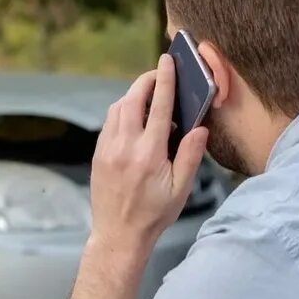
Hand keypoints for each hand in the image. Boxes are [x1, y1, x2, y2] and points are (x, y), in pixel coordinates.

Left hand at [89, 54, 208, 255]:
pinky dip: (121, 111)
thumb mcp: (180, 189)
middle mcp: (125, 147)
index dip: (165, 80)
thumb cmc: (153, 215)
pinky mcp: (98, 154)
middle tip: (159, 74)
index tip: (168, 62)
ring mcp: (108, 149)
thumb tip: (200, 128)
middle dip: (146, 81)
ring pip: (117, 108)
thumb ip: (191, 156)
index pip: (159, 106)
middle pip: (133, 99)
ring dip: (132, 95)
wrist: (118, 236)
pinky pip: (109, 122)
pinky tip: (133, 117)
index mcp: (149, 154)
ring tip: (148, 95)